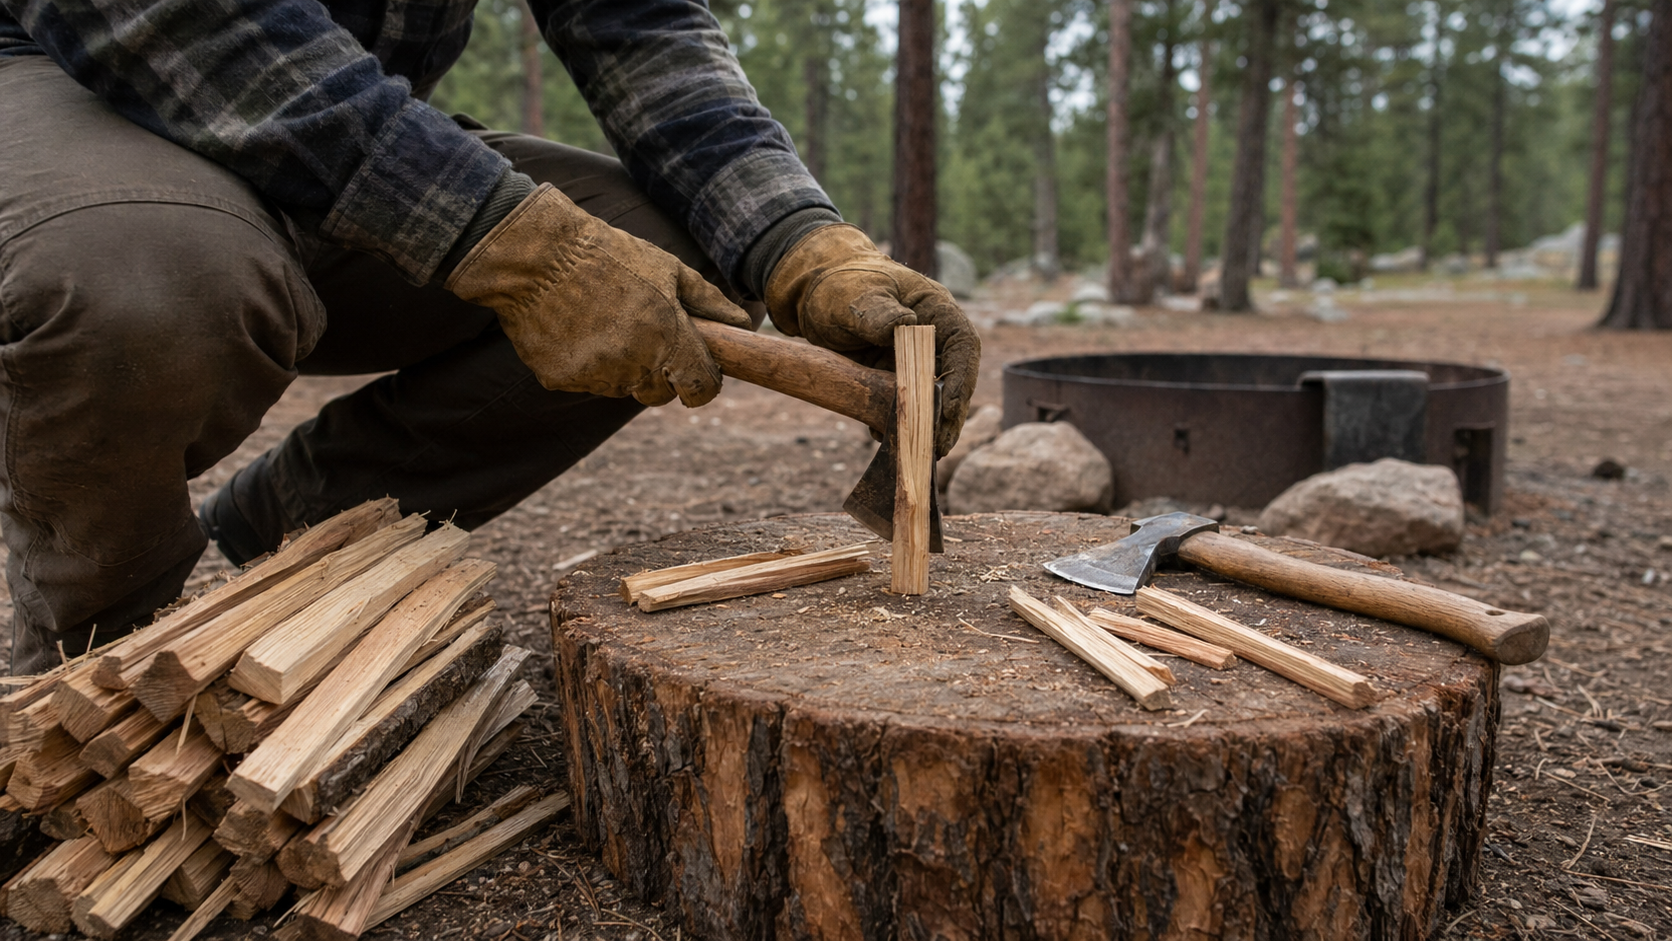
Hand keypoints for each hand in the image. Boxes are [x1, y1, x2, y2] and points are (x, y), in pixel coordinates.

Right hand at [446, 184, 751, 406]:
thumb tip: (744, 323)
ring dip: (623, 367)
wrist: (536, 255)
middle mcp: (634, 365)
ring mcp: (595, 376)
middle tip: (644, 334)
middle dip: (660, 374)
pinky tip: (577, 328)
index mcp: (668, 339)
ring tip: (606, 322)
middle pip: (660, 394)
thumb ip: (709, 302)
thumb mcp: (668, 269)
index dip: (703, 384)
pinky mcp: (561, 380)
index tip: (696, 374)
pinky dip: (587, 364)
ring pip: (622, 388)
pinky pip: (586, 382)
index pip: (701, 389)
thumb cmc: (608, 255)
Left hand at [765, 224, 980, 455]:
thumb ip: (878, 312)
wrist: (811, 294)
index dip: (961, 377)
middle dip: (949, 414)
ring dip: (928, 425)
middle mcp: (931, 337)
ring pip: (930, 396)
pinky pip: (902, 403)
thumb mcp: (856, 295)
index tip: (948, 407)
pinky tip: (891, 442)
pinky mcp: (892, 377)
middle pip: (952, 377)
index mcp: (934, 309)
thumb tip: (904, 325)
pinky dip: (899, 423)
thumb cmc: (840, 285)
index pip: (962, 343)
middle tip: (940, 446)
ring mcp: (913, 359)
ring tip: (924, 454)